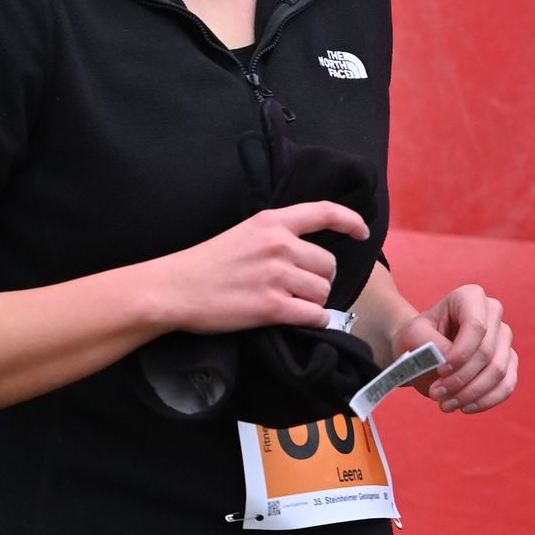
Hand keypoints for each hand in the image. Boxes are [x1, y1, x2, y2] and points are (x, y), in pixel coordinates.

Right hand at [152, 201, 371, 335]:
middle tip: (297, 289)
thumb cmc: (204, 265)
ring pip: (323, 292)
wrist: (173, 289)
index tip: (361, 233)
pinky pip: (315, 316)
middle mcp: (278, 245)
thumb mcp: (242, 235)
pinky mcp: (271, 307)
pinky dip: (313, 321)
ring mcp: (276, 276)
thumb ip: (275, 236)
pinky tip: (297, 320)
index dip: (350, 221)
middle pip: (328, 265)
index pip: (324, 213)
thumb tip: (306, 253)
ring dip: (313, 303)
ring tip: (288, 304)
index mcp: (271, 222)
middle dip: (319, 280)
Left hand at [391, 281, 516, 411]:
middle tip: (435, 394)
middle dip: (461, 379)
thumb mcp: (412, 337)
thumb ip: (431, 346)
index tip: (439, 371)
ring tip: (445, 405)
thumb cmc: (415, 339)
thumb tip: (452, 365)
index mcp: (470, 297)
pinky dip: (487, 400)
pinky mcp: (508, 362)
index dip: (461, 354)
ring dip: (472, 393)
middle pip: (487, 352)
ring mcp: (503, 338)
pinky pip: (507, 385)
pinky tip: (465, 407)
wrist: (419, 351)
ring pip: (499, 371)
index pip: (476, 326)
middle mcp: (492, 313)